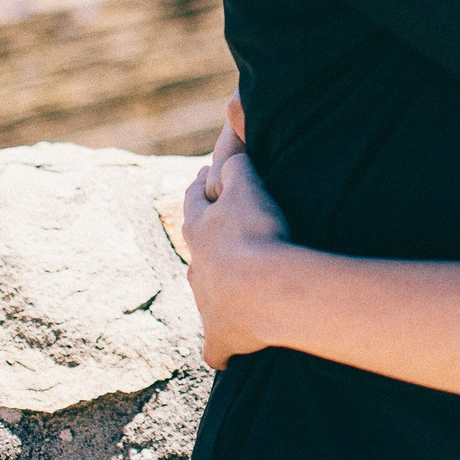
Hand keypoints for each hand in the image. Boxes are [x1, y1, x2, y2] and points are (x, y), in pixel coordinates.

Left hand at [184, 97, 295, 369]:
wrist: (264, 291)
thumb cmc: (259, 233)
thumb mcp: (249, 184)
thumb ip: (240, 151)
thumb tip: (232, 101)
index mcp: (202, 227)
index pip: (195, 200)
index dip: (200, 187)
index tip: (201, 177)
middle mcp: (198, 267)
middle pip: (195, 246)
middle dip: (201, 235)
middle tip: (208, 227)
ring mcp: (208, 304)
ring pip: (203, 293)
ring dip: (212, 290)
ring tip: (222, 287)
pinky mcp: (222, 338)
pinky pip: (218, 348)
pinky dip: (222, 350)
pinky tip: (224, 358)